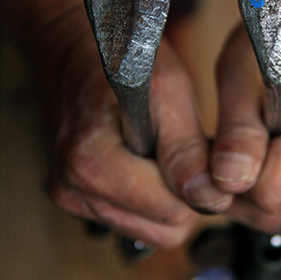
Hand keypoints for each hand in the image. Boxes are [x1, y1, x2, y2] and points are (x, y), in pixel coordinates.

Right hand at [46, 9, 231, 248]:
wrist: (76, 48)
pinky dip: (149, 197)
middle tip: (180, 145)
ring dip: (167, 196)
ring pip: (150, 230)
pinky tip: (146, 160)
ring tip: (162, 149)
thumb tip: (209, 198)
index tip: (200, 149)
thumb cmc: (123, 59)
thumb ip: (186, 147)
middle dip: (183, 192)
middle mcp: (72, 187)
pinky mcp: (77, 198)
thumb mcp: (166, 89)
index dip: (198, 182)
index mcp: (89, 160)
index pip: (170, 211)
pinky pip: (133, 221)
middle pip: (162, 229)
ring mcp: (71, 196)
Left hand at [208, 0, 280, 232]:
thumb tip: (226, 181)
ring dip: (255, 192)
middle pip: (279, 209)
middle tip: (217, 155)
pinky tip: (263, 154)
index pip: (271, 192)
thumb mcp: (242, 73)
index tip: (213, 153)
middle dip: (239, 192)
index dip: (230, 180)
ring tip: (240, 150)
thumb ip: (237, 130)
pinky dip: (276, 186)